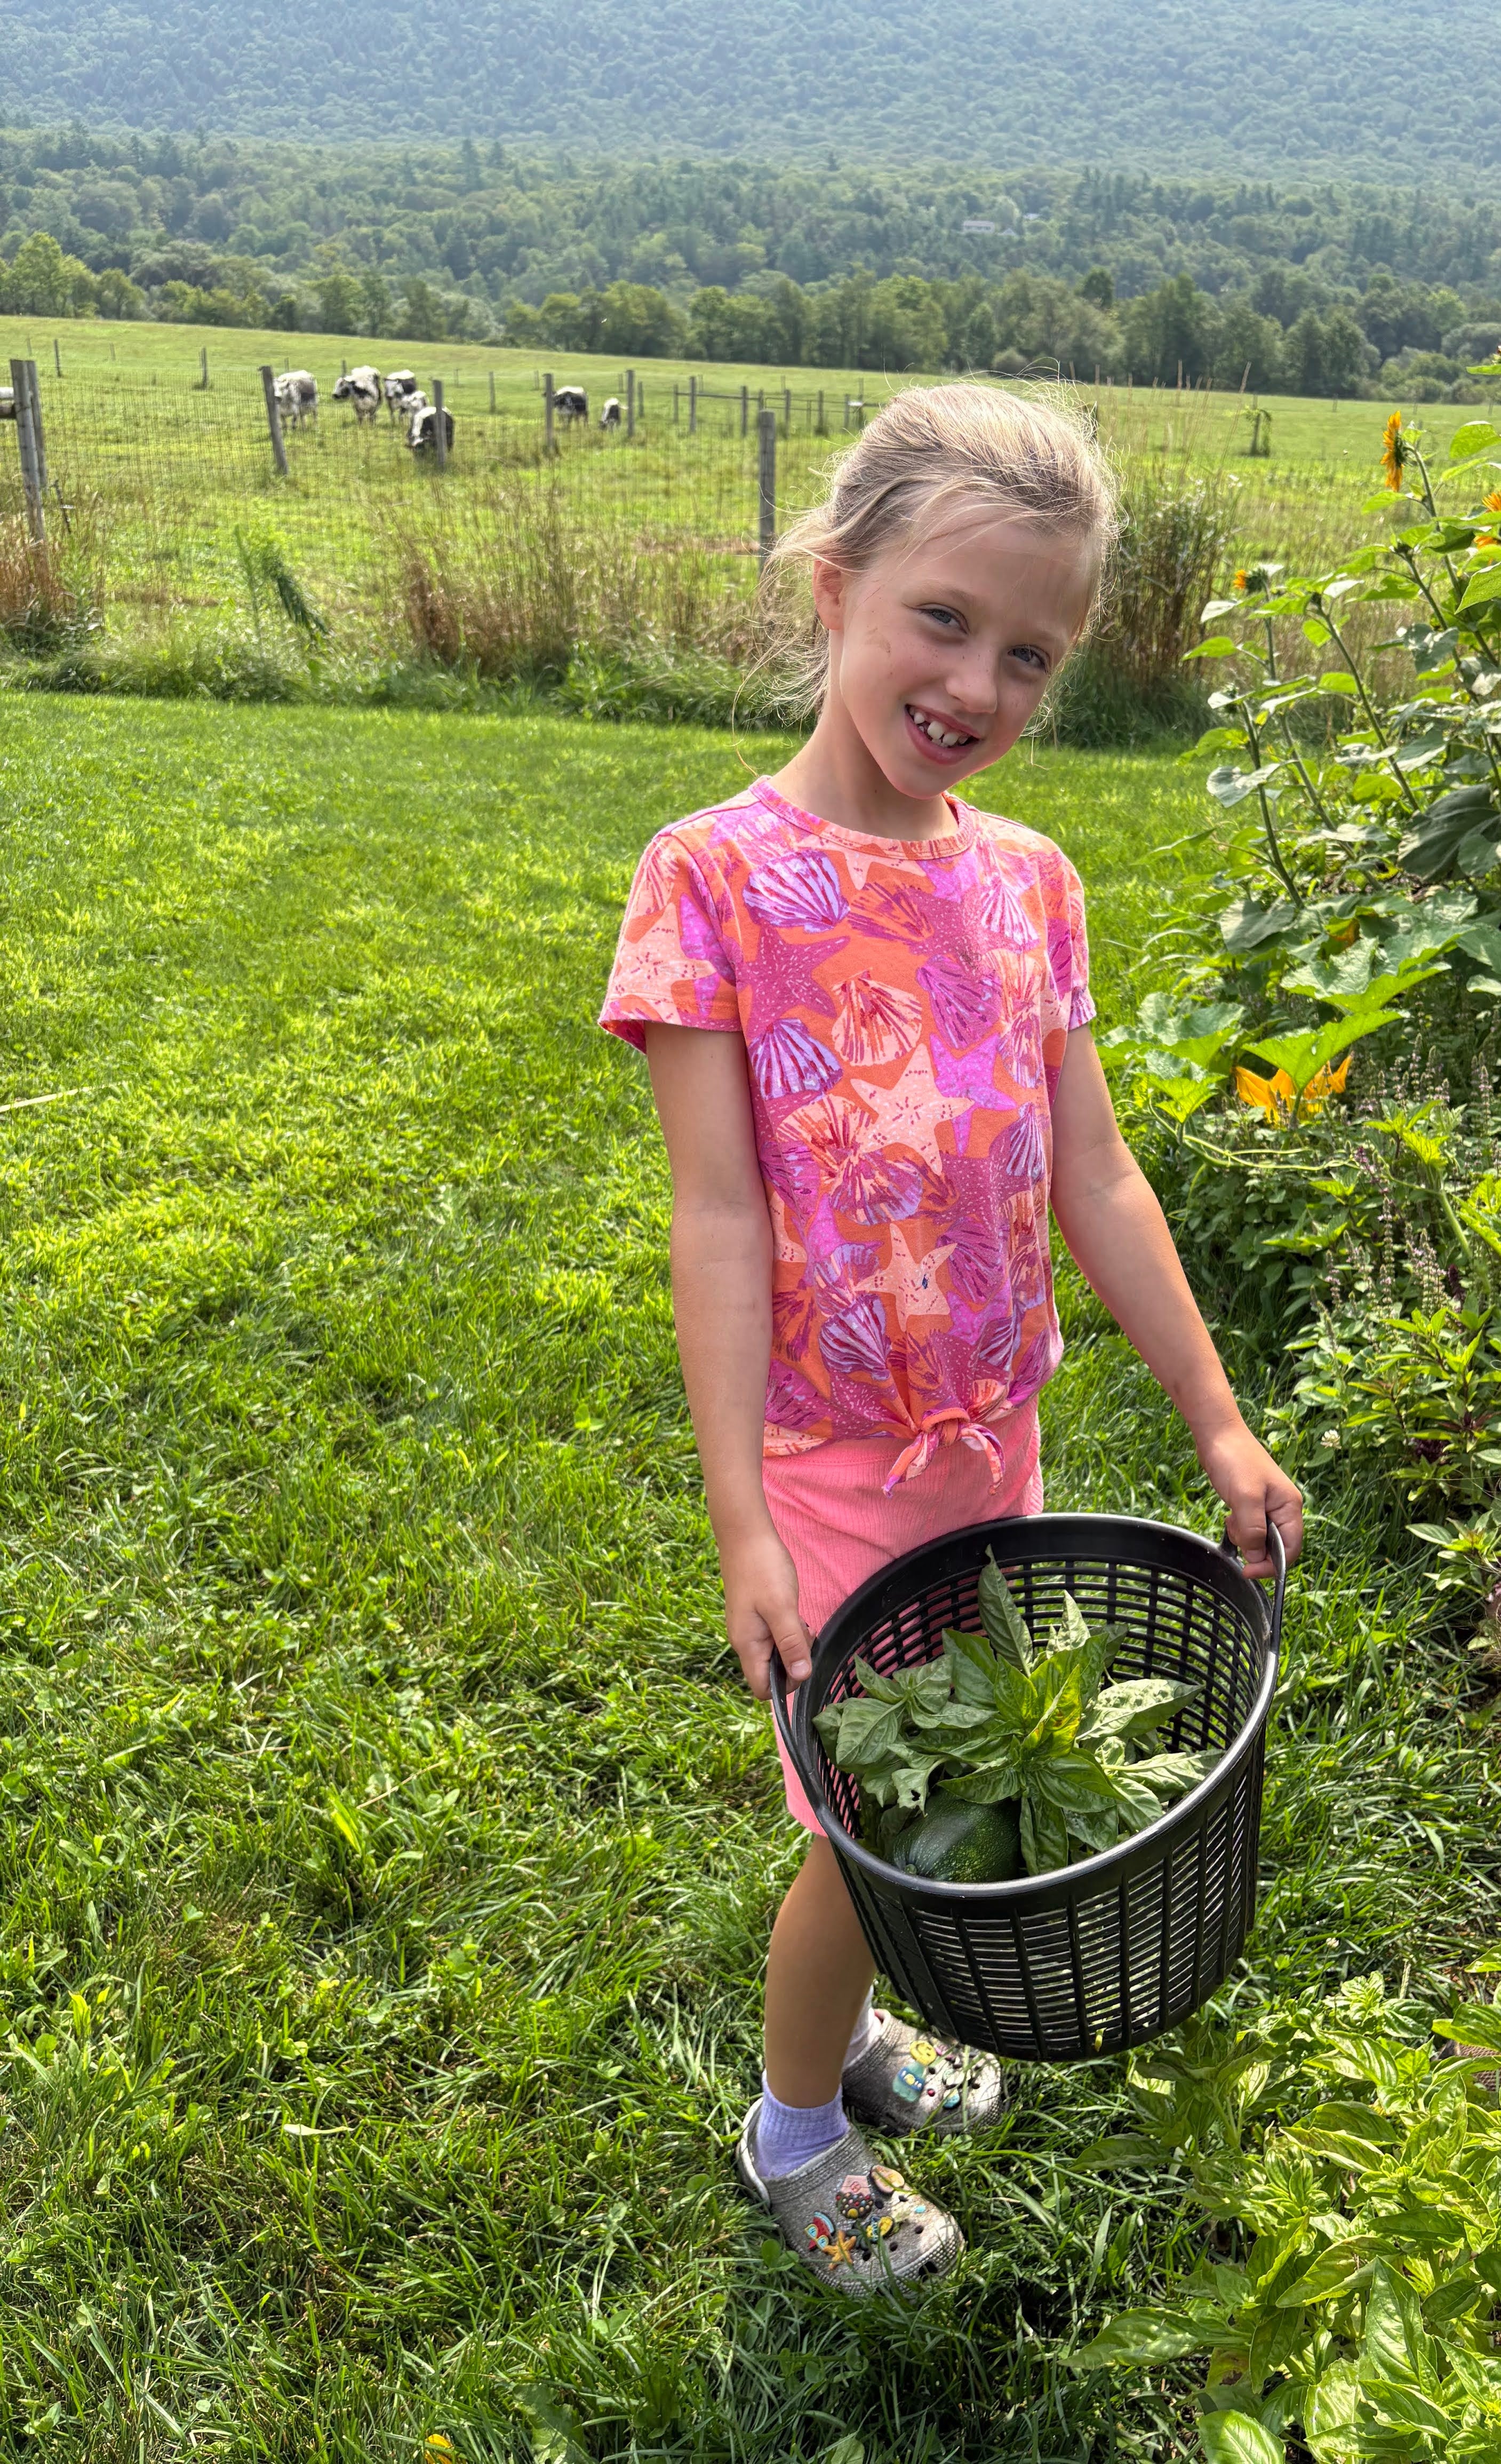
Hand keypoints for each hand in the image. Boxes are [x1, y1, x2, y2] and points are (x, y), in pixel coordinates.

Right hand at [720, 1525, 812, 1700]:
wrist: (746, 1534)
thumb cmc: (763, 1568)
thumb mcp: (782, 1607)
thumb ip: (791, 1643)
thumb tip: (800, 1676)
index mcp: (747, 1644)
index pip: (762, 1688)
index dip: (786, 1684)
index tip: (802, 1660)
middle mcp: (745, 1640)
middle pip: (771, 1672)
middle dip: (793, 1661)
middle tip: (804, 1633)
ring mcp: (750, 1627)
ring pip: (775, 1653)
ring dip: (792, 1643)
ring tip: (800, 1620)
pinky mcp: (756, 1615)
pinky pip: (775, 1636)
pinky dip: (788, 1630)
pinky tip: (794, 1612)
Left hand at [1197, 1420, 1302, 1579]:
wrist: (1217, 1435)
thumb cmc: (1234, 1460)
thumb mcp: (1245, 1497)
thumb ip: (1253, 1529)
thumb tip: (1256, 1557)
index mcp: (1290, 1507)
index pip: (1290, 1550)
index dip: (1271, 1565)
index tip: (1248, 1570)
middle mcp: (1283, 1509)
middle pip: (1275, 1547)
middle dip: (1254, 1548)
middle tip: (1236, 1531)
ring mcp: (1267, 1507)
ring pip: (1259, 1539)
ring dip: (1244, 1537)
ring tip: (1232, 1517)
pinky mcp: (1252, 1505)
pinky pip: (1249, 1528)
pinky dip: (1238, 1528)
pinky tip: (1230, 1515)